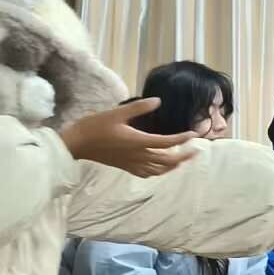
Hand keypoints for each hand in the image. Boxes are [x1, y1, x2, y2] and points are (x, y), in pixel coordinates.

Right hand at [59, 98, 196, 176]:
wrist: (75, 144)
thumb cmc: (94, 126)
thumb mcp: (117, 113)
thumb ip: (139, 108)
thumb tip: (158, 101)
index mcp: (138, 142)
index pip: (167, 143)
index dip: (183, 139)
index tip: (194, 134)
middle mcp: (138, 156)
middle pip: (168, 160)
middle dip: (184, 156)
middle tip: (197, 149)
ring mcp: (132, 163)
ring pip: (159, 170)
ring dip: (174, 165)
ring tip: (183, 158)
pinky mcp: (125, 167)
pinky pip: (146, 173)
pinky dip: (158, 171)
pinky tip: (161, 166)